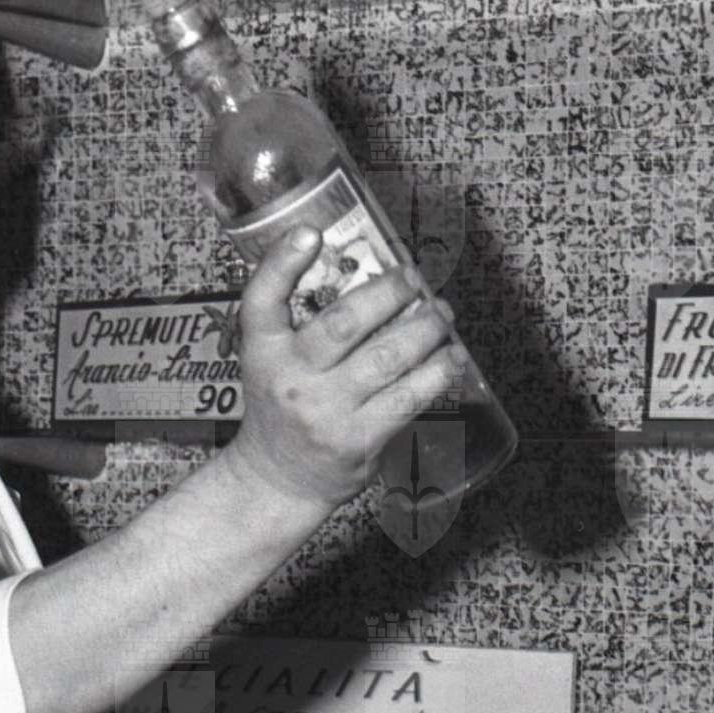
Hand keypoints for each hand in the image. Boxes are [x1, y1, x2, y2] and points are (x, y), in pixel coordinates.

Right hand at [225, 224, 464, 511]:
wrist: (279, 478)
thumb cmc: (282, 407)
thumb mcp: (269, 360)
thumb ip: (297, 319)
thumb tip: (366, 270)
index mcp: (262, 352)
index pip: (261, 300)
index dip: (282, 262)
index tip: (310, 234)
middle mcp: (291, 379)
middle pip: (343, 322)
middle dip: (389, 292)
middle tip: (414, 278)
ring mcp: (326, 411)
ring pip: (386, 357)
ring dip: (425, 328)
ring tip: (441, 314)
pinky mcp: (359, 440)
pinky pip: (408, 398)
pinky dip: (437, 372)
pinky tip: (452, 357)